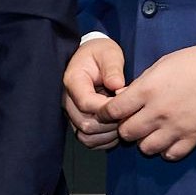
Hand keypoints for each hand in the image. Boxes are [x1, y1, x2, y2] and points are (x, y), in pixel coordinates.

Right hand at [63, 36, 129, 150]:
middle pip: (85, 124)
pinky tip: (116, 130)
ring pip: (86, 136)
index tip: (124, 102)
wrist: (91, 57)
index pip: (87, 103)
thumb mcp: (109, 53)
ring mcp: (72, 113)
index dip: (108, 108)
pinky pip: (89, 141)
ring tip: (123, 122)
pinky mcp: (78, 122)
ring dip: (108, 135)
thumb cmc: (100, 54)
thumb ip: (113, 68)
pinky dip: (104, 141)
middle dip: (110, 123)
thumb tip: (117, 86)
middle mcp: (68, 100)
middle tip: (127, 114)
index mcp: (73, 81)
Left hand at [113, 43, 195, 159]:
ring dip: (145, 140)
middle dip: (126, 128)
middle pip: (127, 133)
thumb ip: (141, 84)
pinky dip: (166, 150)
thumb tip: (124, 97)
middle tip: (132, 121)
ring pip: (146, 148)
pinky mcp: (193, 138)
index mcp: (147, 90)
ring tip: (152, 131)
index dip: (106, 113)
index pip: (113, 111)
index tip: (109, 113)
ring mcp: (176, 128)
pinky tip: (169, 139)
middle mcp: (158, 112)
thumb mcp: (162, 65)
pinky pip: (170, 155)